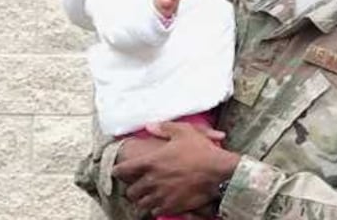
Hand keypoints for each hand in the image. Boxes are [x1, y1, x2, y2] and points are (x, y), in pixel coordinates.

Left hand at [112, 122, 238, 216]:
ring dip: (142, 200)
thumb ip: (164, 128)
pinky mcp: (171, 206)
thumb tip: (149, 125)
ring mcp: (160, 195)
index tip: (119, 171)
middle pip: (130, 191)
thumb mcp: (184, 132)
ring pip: (140, 204)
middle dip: (131, 188)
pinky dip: (155, 208)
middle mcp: (151, 181)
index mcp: (151, 162)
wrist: (219, 172)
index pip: (122, 170)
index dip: (118, 171)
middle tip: (136, 185)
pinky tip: (160, 203)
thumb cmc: (202, 151)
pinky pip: (154, 212)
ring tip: (147, 196)